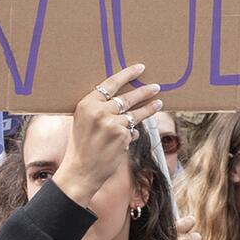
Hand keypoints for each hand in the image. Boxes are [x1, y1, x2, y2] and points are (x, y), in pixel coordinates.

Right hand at [55, 66, 161, 207]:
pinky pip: (133, 132)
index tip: (140, 68)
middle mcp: (99, 112)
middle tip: (156, 86)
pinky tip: (124, 141)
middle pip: (127, 97)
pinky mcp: (122, 136)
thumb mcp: (82, 122)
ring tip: (159, 103)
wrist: (80, 172)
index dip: (127, 74)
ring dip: (149, 109)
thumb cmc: (81, 146)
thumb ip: (98, 109)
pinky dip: (131, 135)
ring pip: (135, 115)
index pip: (110, 84)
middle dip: (144, 91)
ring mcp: (112, 124)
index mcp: (86, 104)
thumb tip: (119, 97)